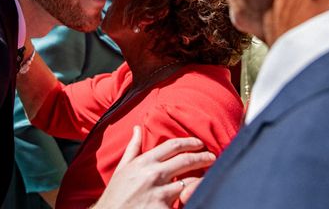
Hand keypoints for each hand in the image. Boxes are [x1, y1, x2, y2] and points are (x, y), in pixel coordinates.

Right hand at [93, 126, 214, 208]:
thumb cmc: (116, 194)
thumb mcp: (122, 169)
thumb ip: (133, 148)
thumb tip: (137, 128)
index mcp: (144, 162)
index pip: (173, 146)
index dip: (189, 142)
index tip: (199, 143)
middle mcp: (153, 174)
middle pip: (186, 160)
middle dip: (202, 157)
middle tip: (212, 157)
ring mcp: (160, 193)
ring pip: (189, 182)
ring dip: (200, 179)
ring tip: (208, 177)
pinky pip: (183, 202)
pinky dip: (191, 198)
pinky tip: (198, 195)